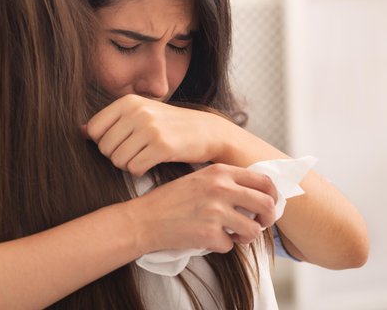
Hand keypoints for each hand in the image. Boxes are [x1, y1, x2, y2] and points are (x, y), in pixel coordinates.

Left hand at [83, 94, 226, 175]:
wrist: (206, 131)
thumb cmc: (167, 125)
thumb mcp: (139, 114)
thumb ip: (110, 121)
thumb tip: (79, 131)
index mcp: (128, 101)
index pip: (94, 129)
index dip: (102, 141)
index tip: (119, 143)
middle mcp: (137, 112)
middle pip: (104, 147)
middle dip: (115, 156)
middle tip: (133, 152)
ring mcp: (150, 128)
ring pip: (117, 159)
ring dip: (127, 165)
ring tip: (142, 157)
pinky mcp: (162, 146)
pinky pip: (134, 168)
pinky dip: (139, 171)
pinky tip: (150, 163)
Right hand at [129, 164, 277, 253]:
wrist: (144, 219)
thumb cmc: (170, 200)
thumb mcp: (199, 179)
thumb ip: (226, 182)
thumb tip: (258, 195)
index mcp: (219, 172)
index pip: (264, 181)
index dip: (273, 196)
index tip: (269, 205)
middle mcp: (220, 189)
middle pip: (266, 205)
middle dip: (267, 219)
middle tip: (258, 224)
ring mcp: (215, 212)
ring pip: (253, 230)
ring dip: (245, 237)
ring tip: (231, 234)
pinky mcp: (209, 234)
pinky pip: (230, 246)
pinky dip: (221, 246)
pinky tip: (207, 238)